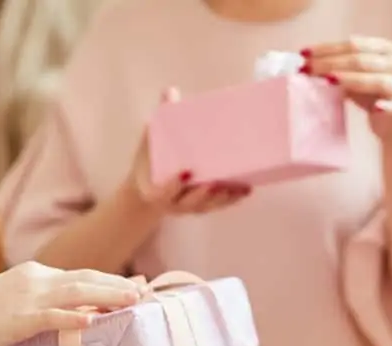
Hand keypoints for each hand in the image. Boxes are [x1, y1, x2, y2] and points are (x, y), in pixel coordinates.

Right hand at [0, 262, 141, 345]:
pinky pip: (51, 317)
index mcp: (34, 274)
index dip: (111, 279)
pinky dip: (74, 319)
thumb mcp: (14, 305)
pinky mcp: (17, 318)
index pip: (81, 274)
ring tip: (134, 301)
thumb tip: (76, 319)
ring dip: (109, 296)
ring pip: (77, 292)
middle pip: (86, 278)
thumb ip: (43, 307)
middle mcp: (35, 279)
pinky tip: (93, 323)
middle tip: (146, 292)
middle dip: (118, 285)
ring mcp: (26, 297)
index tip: (136, 284)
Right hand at [125, 87, 251, 215]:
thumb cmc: (149, 165)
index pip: (162, 190)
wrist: (146, 195)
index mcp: (154, 190)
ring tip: (241, 187)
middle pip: (189, 202)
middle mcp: (173, 203)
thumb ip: (158, 122)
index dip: (173, 184)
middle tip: (217, 183)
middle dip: (204, 194)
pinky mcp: (200, 207)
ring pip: (206, 206)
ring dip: (223, 198)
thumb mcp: (149, 143)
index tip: (184, 172)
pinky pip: (216, 207)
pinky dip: (231, 200)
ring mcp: (188, 207)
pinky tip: (246, 190)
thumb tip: (170, 91)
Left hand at [300, 37, 391, 141]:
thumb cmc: (371, 98)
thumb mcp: (353, 79)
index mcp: (387, 50)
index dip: (328, 48)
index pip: (355, 44)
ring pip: (378, 81)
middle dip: (331, 63)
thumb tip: (306, 64)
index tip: (304, 54)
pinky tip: (376, 108)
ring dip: (352, 80)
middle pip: (362, 61)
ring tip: (329, 80)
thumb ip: (336, 68)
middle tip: (307, 69)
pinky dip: (387, 107)